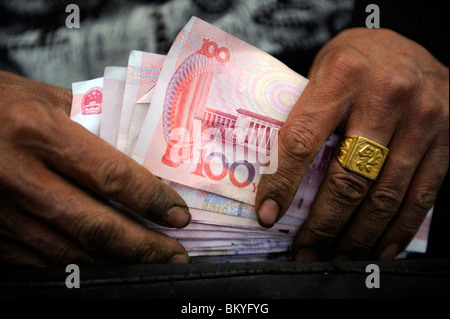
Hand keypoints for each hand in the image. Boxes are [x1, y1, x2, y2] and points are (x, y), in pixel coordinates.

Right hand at [0, 71, 190, 265]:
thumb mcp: (44, 99)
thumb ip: (93, 125)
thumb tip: (138, 155)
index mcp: (37, 131)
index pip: (112, 175)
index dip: (152, 200)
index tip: (178, 215)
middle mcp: (18, 175)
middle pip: (96, 225)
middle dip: (143, 246)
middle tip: (175, 253)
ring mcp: (0, 212)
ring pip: (70, 253)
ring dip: (116, 263)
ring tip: (149, 263)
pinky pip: (41, 261)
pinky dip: (80, 267)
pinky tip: (105, 265)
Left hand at [255, 28, 448, 260]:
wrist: (413, 42)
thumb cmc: (357, 60)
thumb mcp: (322, 72)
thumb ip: (304, 117)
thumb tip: (276, 178)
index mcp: (342, 75)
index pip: (302, 140)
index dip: (282, 184)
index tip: (268, 215)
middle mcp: (387, 95)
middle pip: (348, 178)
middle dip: (323, 225)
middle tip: (305, 251)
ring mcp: (423, 119)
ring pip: (386, 195)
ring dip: (358, 237)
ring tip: (336, 257)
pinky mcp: (447, 138)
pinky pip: (423, 194)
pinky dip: (399, 230)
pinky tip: (379, 249)